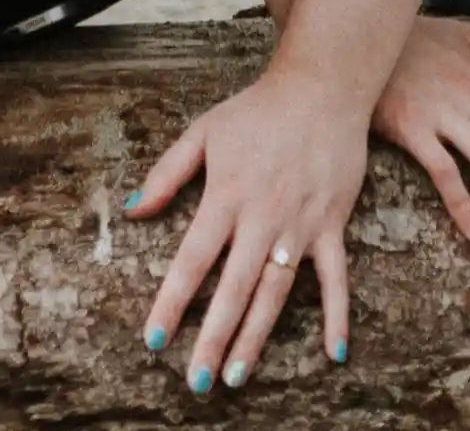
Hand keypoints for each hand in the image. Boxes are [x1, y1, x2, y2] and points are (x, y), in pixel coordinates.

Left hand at [125, 68, 368, 393]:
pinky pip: (336, 278)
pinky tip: (335, 354)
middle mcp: (262, 215)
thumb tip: (131, 209)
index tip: (154, 341)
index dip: (172, 301)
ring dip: (257, 335)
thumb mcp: (204, 131)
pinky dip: (338, 316)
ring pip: (276, 290)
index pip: (193, 258)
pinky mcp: (332, 224)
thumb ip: (167, 173)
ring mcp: (300, 223)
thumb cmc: (258, 109)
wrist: (323, 85)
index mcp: (227, 194)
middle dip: (213, 337)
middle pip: (233, 287)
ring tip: (238, 375)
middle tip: (196, 382)